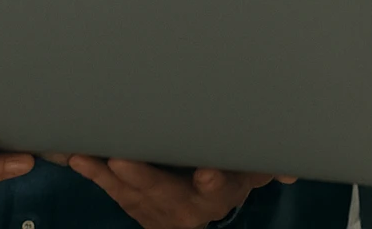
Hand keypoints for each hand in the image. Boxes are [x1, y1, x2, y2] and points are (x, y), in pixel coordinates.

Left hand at [68, 156, 292, 228]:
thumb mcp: (246, 175)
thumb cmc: (220, 179)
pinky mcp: (129, 201)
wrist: (191, 214)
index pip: (218, 189)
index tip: (208, 174)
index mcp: (216, 194)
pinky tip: (78, 158)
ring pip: (129, 192)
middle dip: (143, 178)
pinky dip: (92, 173)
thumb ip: (264, 165)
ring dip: (107, 176)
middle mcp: (183, 204)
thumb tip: (293, 170)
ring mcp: (152, 205)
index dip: (214, 182)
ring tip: (89, 157)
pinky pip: (109, 189)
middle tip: (124, 161)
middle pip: (163, 192)